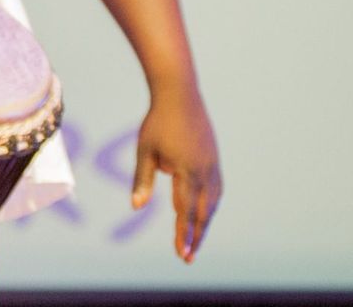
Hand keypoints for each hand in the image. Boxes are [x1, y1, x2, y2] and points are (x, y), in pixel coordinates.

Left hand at [130, 83, 221, 262]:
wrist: (179, 94)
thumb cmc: (158, 122)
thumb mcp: (145, 151)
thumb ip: (143, 180)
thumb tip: (136, 207)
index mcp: (187, 172)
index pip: (185, 212)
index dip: (183, 235)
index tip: (182, 255)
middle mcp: (205, 172)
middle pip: (203, 213)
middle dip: (195, 237)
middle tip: (187, 258)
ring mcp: (213, 165)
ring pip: (212, 203)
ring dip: (204, 222)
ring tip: (195, 239)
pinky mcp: (214, 158)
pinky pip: (216, 189)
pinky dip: (210, 205)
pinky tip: (205, 210)